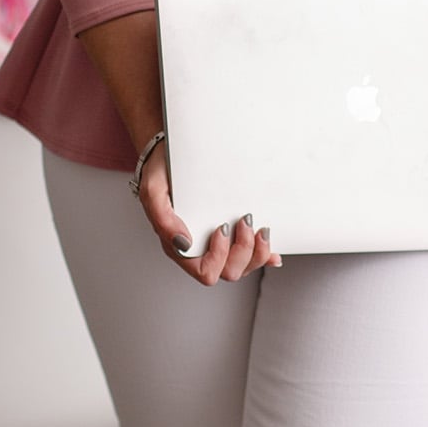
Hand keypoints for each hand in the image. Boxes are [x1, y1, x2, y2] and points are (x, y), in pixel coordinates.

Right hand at [138, 147, 281, 285]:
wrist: (170, 155)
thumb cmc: (161, 174)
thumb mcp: (153, 191)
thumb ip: (163, 220)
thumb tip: (183, 244)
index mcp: (180, 247)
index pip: (205, 271)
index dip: (219, 256)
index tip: (221, 228)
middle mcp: (200, 249)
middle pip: (229, 271)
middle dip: (244, 250)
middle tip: (245, 220)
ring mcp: (217, 244)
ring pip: (243, 267)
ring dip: (258, 252)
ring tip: (260, 228)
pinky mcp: (231, 234)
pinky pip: (251, 256)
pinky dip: (265, 256)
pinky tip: (273, 252)